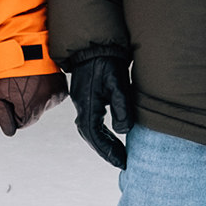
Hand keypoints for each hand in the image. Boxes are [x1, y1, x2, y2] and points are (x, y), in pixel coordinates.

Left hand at [0, 71, 66, 136]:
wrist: (26, 48)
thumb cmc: (9, 71)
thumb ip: (4, 117)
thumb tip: (10, 132)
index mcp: (30, 110)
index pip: (21, 122)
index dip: (13, 110)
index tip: (12, 96)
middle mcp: (46, 105)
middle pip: (33, 115)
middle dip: (25, 105)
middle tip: (19, 87)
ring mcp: (56, 96)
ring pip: (43, 105)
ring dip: (36, 98)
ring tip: (29, 81)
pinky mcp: (62, 88)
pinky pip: (52, 96)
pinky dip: (46, 91)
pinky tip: (39, 80)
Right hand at [64, 51, 131, 169]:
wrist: (96, 43)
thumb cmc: (108, 62)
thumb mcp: (119, 84)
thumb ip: (121, 108)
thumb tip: (123, 131)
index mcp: (88, 106)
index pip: (95, 136)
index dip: (108, 152)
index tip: (122, 162)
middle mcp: (82, 106)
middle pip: (91, 136)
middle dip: (106, 151)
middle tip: (122, 161)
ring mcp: (82, 101)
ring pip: (89, 130)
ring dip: (103, 143)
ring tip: (118, 152)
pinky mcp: (86, 96)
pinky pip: (91, 121)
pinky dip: (100, 132)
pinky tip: (111, 135)